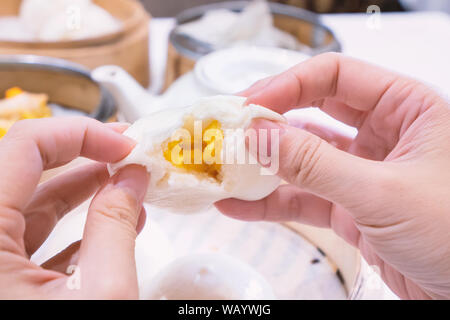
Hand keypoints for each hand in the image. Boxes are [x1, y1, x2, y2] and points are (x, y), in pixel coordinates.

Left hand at [0, 117, 148, 298]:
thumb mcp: (100, 292)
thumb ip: (114, 228)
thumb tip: (132, 177)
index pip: (24, 147)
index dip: (81, 134)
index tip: (125, 145)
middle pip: (26, 170)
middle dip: (84, 155)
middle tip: (128, 152)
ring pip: (32, 206)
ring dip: (85, 191)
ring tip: (128, 185)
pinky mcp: (6, 282)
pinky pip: (35, 240)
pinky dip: (78, 228)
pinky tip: (116, 224)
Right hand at [216, 53, 449, 299]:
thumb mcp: (382, 192)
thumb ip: (316, 164)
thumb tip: (259, 137)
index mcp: (405, 108)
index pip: (335, 76)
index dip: (287, 85)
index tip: (248, 106)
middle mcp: (382, 133)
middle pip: (313, 111)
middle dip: (269, 121)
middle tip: (228, 129)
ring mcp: (362, 172)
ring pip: (303, 158)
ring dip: (264, 165)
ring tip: (225, 168)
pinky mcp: (350, 208)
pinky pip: (304, 198)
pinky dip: (272, 202)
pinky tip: (239, 205)